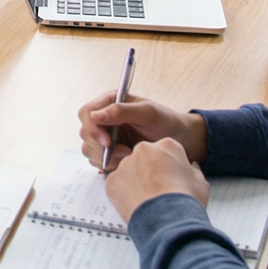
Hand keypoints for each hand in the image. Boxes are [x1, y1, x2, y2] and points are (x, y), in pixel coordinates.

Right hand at [77, 89, 206, 173]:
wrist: (181, 141)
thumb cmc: (166, 121)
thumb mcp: (147, 113)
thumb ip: (121, 111)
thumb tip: (94, 115)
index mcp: (110, 103)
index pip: (87, 113)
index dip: (93, 128)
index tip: (107, 141)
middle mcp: (105, 119)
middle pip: (85, 133)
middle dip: (100, 146)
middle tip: (124, 153)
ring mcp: (107, 136)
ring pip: (88, 149)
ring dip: (104, 157)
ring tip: (128, 158)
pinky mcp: (111, 153)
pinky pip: (98, 161)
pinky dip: (108, 165)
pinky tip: (125, 163)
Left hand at [104, 138, 210, 222]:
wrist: (168, 220)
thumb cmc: (185, 202)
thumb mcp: (200, 183)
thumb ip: (190, 172)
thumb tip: (188, 172)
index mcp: (167, 146)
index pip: (166, 152)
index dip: (169, 169)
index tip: (172, 180)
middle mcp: (143, 149)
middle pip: (145, 159)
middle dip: (150, 173)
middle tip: (159, 192)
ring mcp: (125, 164)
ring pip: (130, 172)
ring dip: (137, 183)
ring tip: (149, 202)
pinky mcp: (112, 180)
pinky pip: (118, 186)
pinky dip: (125, 195)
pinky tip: (137, 206)